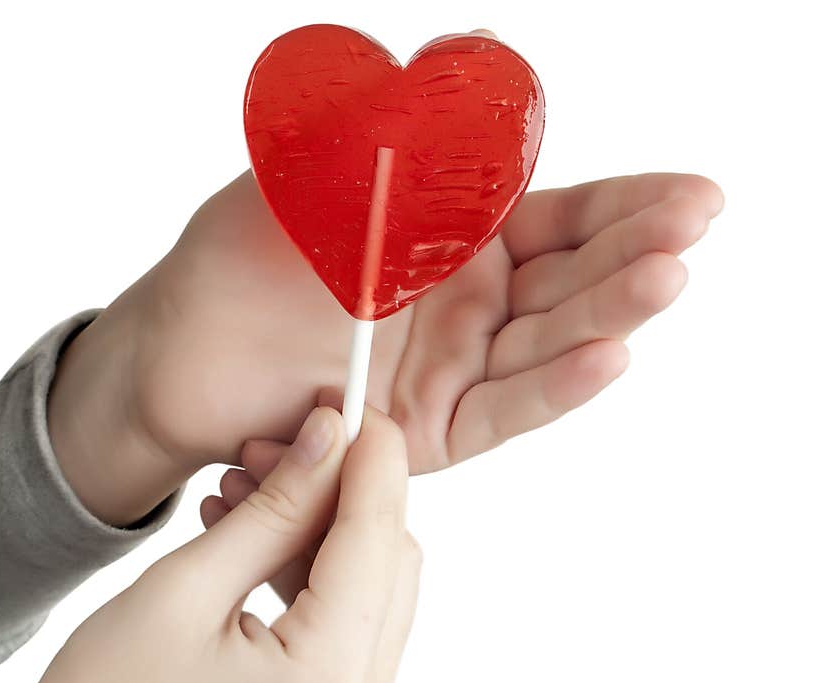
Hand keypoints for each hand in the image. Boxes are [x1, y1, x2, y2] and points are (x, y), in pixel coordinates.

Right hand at [0, 408, 419, 682]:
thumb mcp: (187, 585)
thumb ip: (275, 508)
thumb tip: (331, 437)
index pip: (376, 542)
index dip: (372, 462)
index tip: (357, 403)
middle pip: (389, 562)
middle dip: (345, 492)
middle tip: (289, 445)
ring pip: (376, 586)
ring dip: (325, 529)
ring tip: (254, 490)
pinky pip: (353, 620)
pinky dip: (315, 570)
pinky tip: (260, 535)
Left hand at [49, 169, 721, 522]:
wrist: (186, 354)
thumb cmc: (244, 254)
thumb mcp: (324, 173)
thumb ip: (403, 130)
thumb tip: (481, 51)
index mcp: (456, 239)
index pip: (560, 218)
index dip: (627, 206)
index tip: (695, 196)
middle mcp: (469, 306)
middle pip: (568, 279)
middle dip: (633, 254)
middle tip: (691, 232)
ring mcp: (456, 371)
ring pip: (546, 343)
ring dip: (607, 313)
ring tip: (667, 281)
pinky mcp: (434, 432)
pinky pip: (504, 410)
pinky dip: (554, 386)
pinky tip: (608, 356)